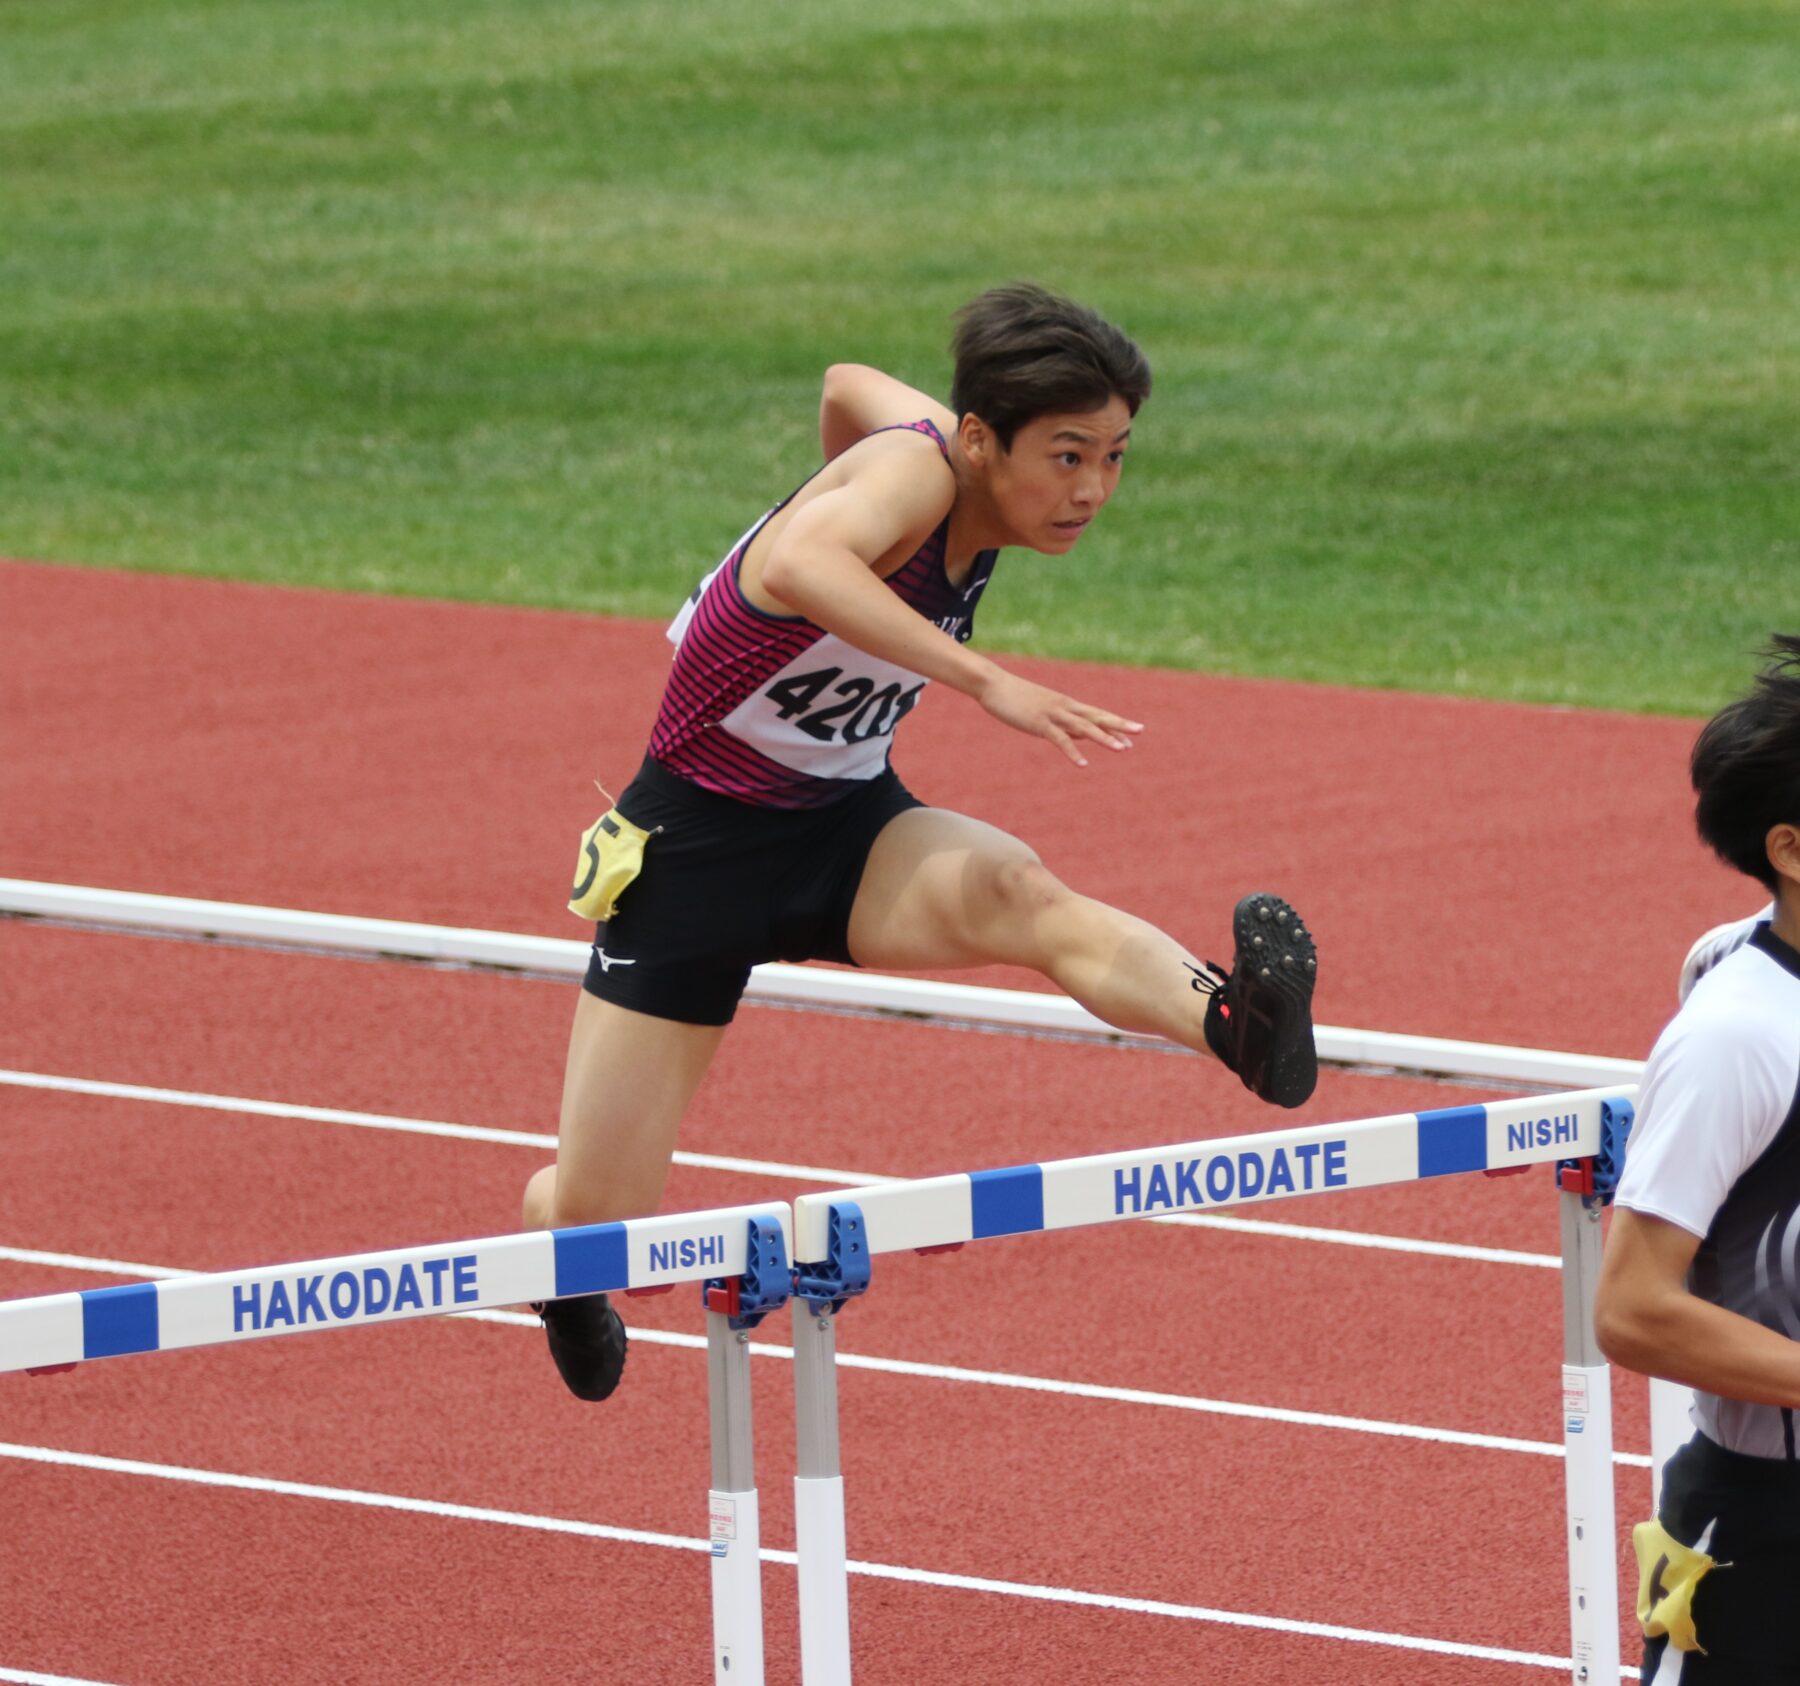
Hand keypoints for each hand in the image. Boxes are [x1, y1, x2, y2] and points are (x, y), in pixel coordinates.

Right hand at [976, 670, 1142, 765]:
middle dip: (1119, 725)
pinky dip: (1073, 752)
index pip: (1096, 714)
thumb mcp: (1043, 712)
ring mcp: (1053, 714)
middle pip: (1097, 716)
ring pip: (1084, 727)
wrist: (993, 684)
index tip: (1135, 732)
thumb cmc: (1015, 698)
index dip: (1115, 723)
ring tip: (1122, 749)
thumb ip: (1063, 724)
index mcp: (1066, 704)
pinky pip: (1060, 739)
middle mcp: (1064, 707)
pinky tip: (1084, 764)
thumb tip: (1080, 736)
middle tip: (1140, 731)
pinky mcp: (1039, 723)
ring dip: (1104, 738)